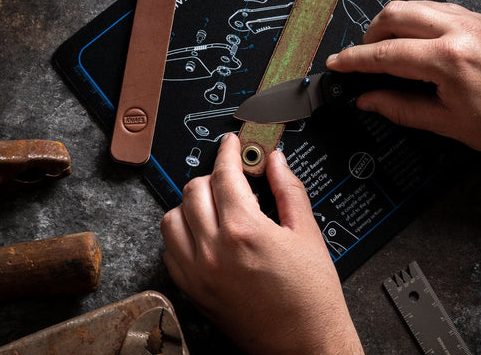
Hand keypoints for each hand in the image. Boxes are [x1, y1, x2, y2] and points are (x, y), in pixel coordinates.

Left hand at [160, 133, 363, 354]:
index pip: (224, 174)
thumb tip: (276, 162)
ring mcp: (198, 272)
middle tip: (233, 179)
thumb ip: (288, 190)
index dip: (228, 151)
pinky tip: (203, 234)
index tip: (232, 144)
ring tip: (216, 206)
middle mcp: (214, 250)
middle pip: (194, 190)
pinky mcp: (192, 291)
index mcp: (244, 231)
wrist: (304, 345)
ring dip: (191, 204)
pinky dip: (181, 235)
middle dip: (213, 176)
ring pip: (172, 217)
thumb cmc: (311, 298)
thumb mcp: (308, 234)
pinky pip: (169, 250)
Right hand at [326, 0, 480, 191]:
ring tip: (384, 51)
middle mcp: (461, 30)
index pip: (386, 53)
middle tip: (361, 59)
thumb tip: (366, 99)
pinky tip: (412, 42)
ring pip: (413, 5)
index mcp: (450, 59)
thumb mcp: (444, 123)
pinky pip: (435, 7)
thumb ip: (398, 107)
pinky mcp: (480, 19)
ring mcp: (472, 20)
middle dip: (369, 35)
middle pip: (395, 15)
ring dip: (391, 24)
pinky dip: (414, 20)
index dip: (355, 60)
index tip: (337, 64)